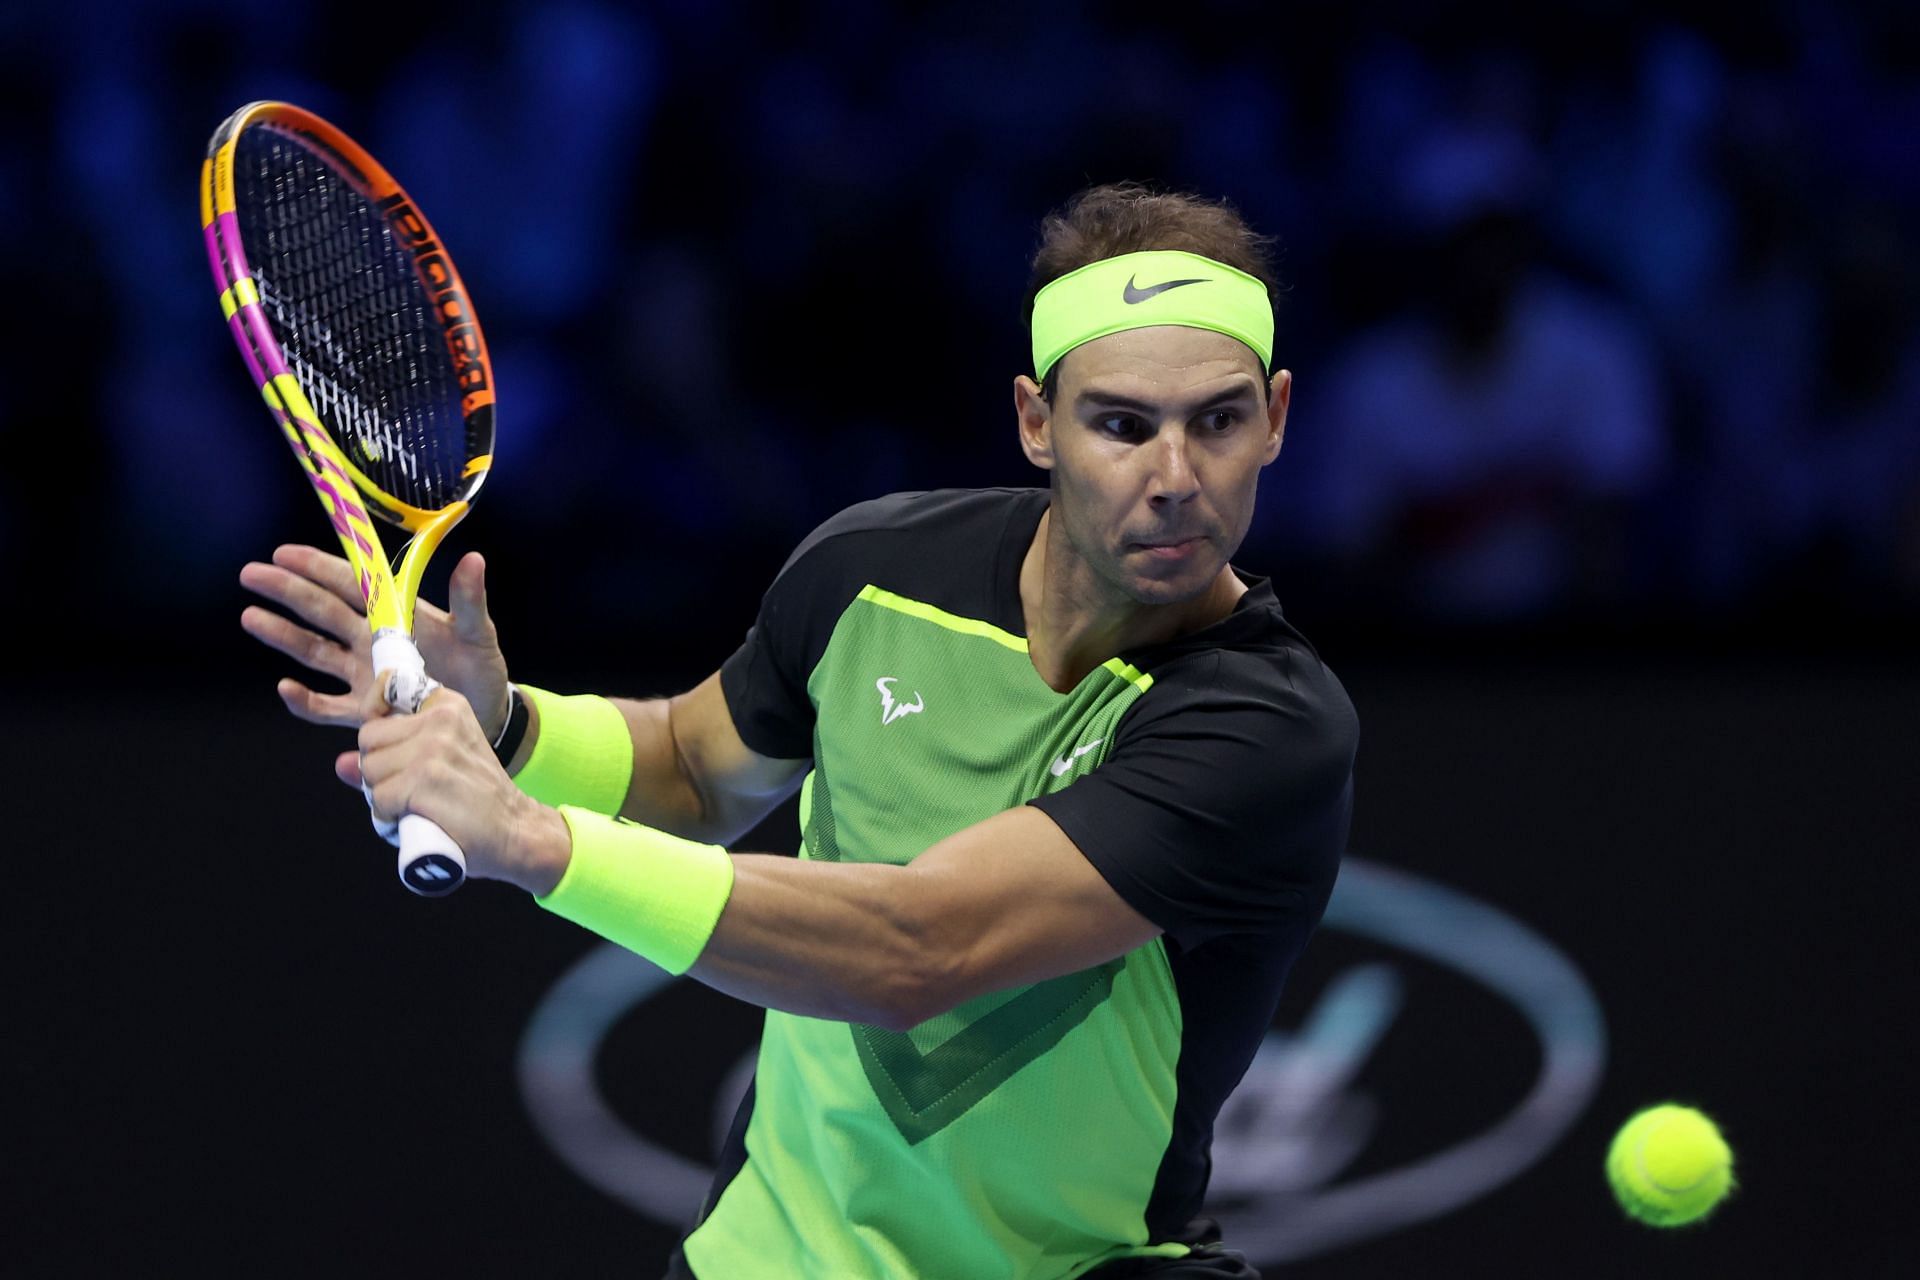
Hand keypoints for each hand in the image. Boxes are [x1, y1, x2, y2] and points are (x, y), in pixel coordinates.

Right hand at [239, 545, 513, 737]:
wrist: (488, 720)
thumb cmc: (482, 672)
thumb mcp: (479, 636)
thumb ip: (469, 601)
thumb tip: (473, 559)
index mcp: (397, 618)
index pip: (352, 586)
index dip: (319, 568)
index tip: (284, 553)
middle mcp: (373, 643)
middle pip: (322, 611)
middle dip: (287, 591)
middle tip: (251, 574)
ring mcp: (364, 677)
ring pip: (315, 652)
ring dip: (283, 635)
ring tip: (251, 617)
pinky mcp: (365, 712)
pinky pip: (326, 707)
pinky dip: (304, 701)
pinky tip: (284, 689)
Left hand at [344, 680, 570, 892]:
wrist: (516, 831)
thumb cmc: (477, 800)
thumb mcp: (442, 762)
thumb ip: (392, 757)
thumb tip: (341, 765)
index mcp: (447, 706)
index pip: (385, 690)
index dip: (374, 719)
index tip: (387, 744)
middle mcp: (441, 719)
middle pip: (368, 739)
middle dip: (378, 769)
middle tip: (409, 789)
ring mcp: (433, 749)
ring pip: (370, 770)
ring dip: (382, 796)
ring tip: (414, 805)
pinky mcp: (426, 781)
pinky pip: (379, 799)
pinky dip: (389, 818)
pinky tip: (415, 820)